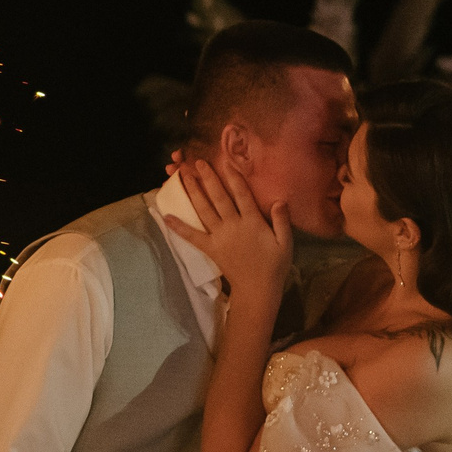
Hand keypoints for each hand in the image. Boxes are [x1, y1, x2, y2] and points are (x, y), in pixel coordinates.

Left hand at [163, 157, 292, 298]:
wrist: (257, 290)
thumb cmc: (274, 265)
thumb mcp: (285, 243)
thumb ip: (282, 221)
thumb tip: (279, 200)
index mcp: (252, 223)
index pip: (242, 195)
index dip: (234, 178)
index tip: (226, 162)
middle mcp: (233, 226)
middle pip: (218, 198)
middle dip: (208, 179)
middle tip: (198, 162)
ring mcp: (219, 237)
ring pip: (204, 210)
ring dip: (194, 192)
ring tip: (184, 177)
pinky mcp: (210, 248)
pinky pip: (192, 236)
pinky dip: (179, 227)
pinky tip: (166, 216)